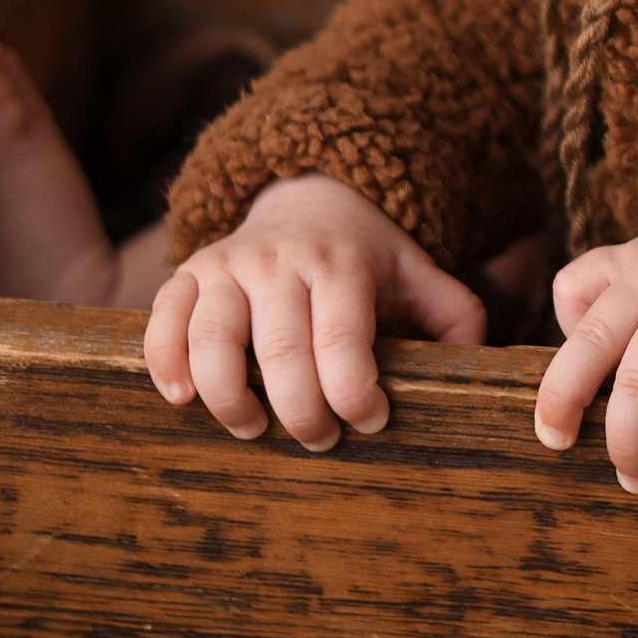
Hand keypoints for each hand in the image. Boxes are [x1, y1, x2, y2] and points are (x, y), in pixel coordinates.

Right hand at [144, 173, 486, 451]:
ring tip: (253, 430)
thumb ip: (455, 318)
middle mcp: (281, 261)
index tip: (372, 422)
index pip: (342, 338)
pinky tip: (183, 399)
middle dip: (300, 412)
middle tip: (320, 441)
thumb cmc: (369, 258)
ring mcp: (229, 264)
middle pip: (280, 351)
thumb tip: (474, 371)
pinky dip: (165, 360)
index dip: (354, 392)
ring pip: (214, 338)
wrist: (311, 197)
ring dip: (230, 398)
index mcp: (342, 264)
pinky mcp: (189, 273)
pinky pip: (163, 318)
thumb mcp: (421, 274)